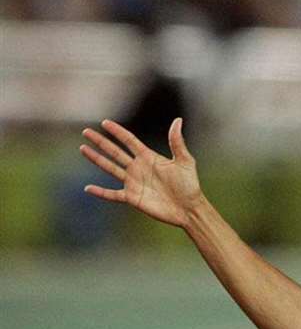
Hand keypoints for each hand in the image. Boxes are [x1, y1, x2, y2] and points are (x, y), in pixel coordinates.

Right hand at [80, 117, 202, 227]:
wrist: (189, 208)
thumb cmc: (190, 185)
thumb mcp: (185, 161)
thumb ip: (177, 142)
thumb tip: (178, 120)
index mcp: (149, 157)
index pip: (129, 141)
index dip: (118, 132)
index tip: (105, 122)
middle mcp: (138, 168)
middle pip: (115, 152)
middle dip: (101, 142)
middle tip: (86, 132)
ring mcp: (133, 182)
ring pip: (110, 168)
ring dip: (96, 159)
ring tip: (83, 148)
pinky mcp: (132, 197)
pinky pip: (112, 194)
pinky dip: (100, 192)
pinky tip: (88, 188)